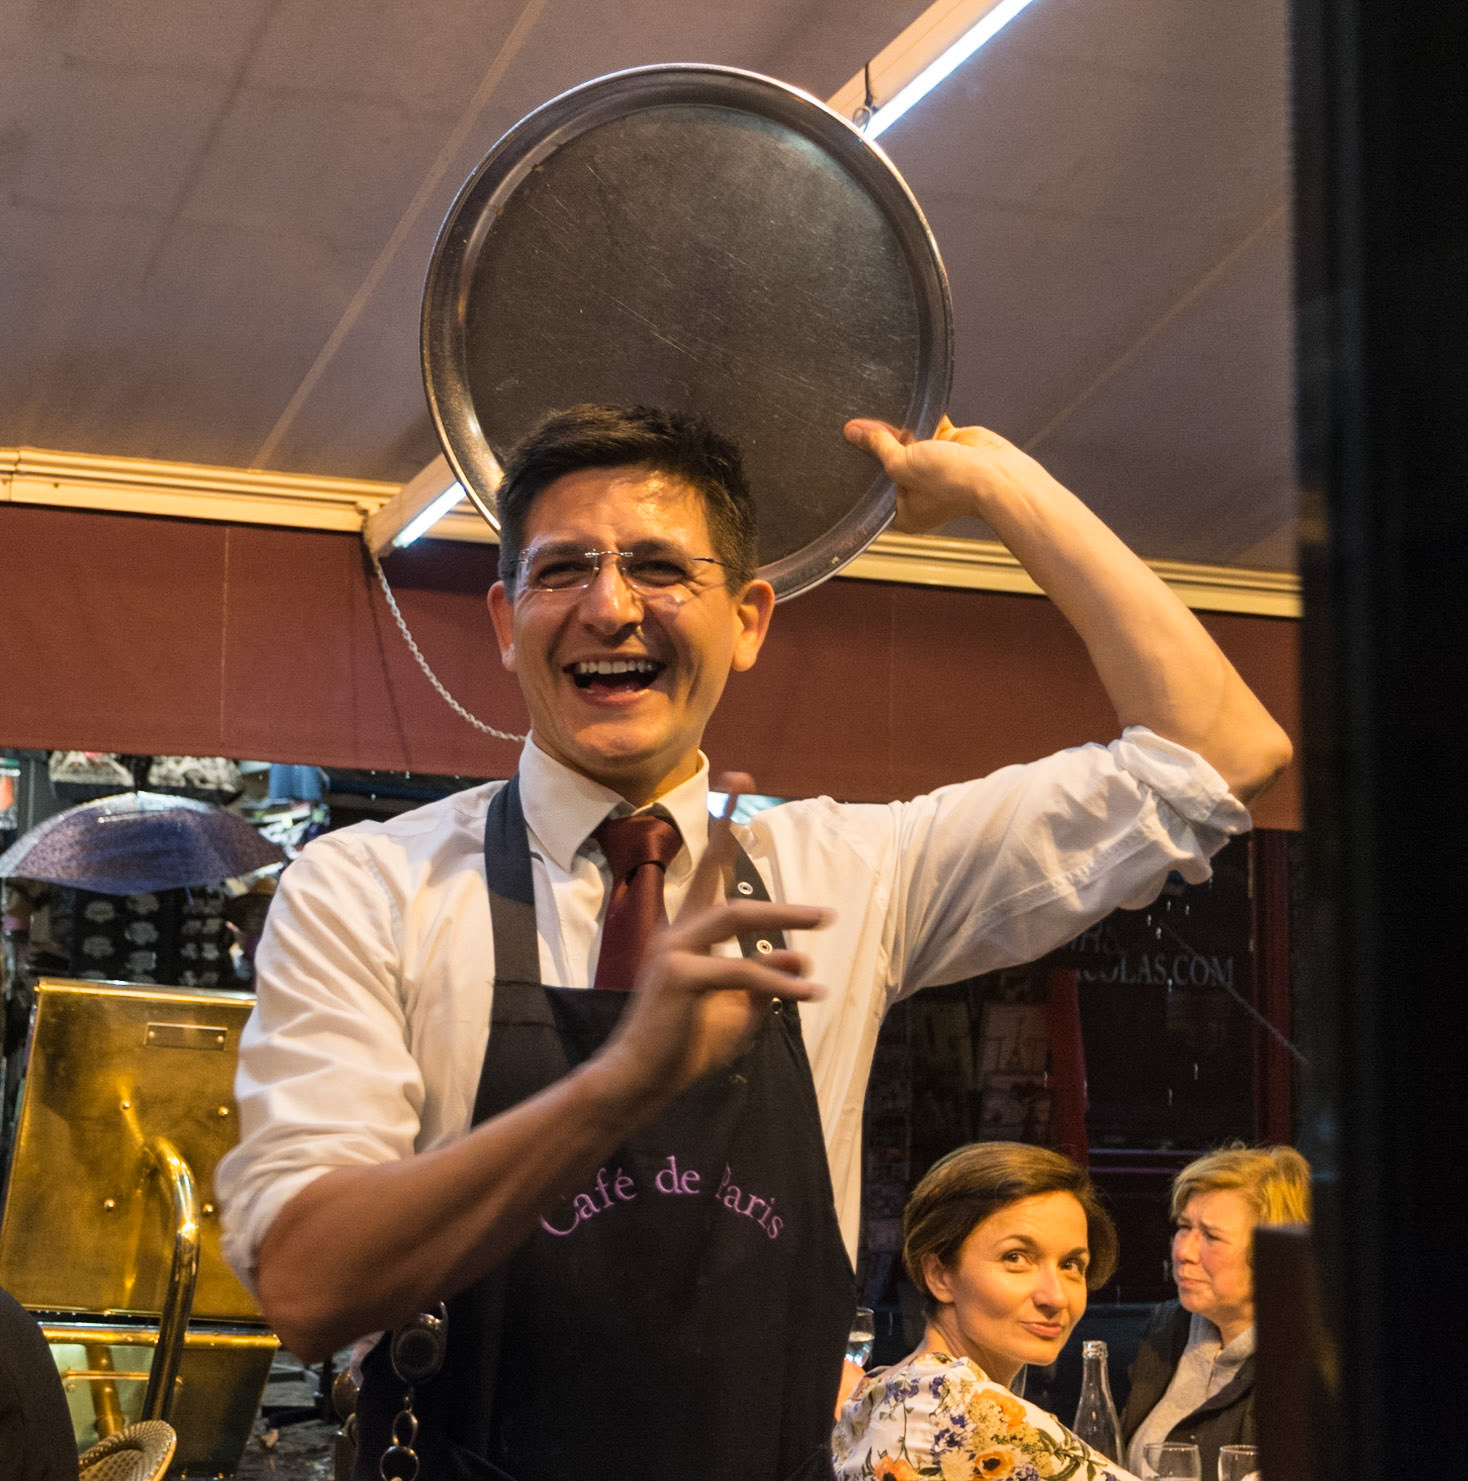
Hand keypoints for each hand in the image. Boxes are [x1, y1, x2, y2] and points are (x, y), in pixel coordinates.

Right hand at [595, 772, 828, 1106]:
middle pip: (715, 876)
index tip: (737, 782)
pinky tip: (809, 992)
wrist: (640, 1082)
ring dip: (783, 915)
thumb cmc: (683, 1047)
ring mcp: (674, 951)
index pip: (705, 873)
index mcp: (687, 935)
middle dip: (734, 836)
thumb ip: (765, 982)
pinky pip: (742, 970)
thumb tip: (799, 958)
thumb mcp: (737, 1010)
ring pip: (736, 916)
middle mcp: (677, 933)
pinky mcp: (680, 977)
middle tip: (754, 796)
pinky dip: (779, 980)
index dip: (721, 828)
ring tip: (823, 917)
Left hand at [844, 416, 1064, 533]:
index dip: (862, 465)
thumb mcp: (902, 465)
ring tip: (886, 416)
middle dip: (879, 444)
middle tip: (861, 427)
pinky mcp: (949, 446)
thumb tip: (855, 432)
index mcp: (903, 511)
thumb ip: (878, 446)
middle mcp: (918, 492)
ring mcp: (934, 469)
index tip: (850, 444)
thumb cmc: (953, 484)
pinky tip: (912, 409)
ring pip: (909, 443)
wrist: (994, 474)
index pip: (873, 487)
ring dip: (901, 429)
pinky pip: (929, 428)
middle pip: (889, 462)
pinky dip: (923, 419)